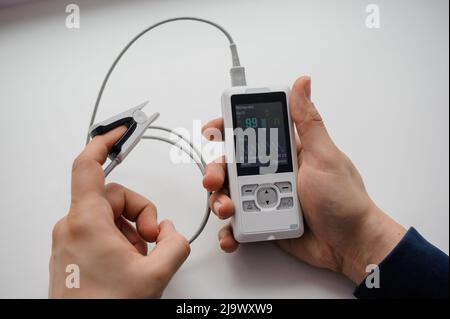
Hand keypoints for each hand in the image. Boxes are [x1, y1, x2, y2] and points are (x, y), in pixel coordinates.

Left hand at [49, 127, 189, 297]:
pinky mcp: (74, 250)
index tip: (120, 130)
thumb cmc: (104, 308)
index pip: (88, 165)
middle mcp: (73, 226)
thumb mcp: (154, 275)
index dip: (105, 142)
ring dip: (132, 229)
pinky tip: (130, 262)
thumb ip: (175, 244)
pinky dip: (121, 239)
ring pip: (110, 214)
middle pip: (113, 195)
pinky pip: (101, 231)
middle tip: (153, 236)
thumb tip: (172, 233)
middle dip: (140, 211)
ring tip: (141, 257)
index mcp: (87, 221)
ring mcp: (72, 238)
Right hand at [201, 76, 405, 283]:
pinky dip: (229, 230)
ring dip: (220, 201)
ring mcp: (265, 198)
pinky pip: (238, 224)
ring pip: (229, 194)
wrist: (351, 245)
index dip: (226, 131)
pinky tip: (231, 235)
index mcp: (284, 153)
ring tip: (228, 210)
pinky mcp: (263, 222)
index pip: (248, 134)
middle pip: (230, 165)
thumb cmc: (344, 200)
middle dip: (216, 170)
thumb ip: (307, 122)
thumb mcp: (324, 156)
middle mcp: (271, 173)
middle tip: (215, 179)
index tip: (213, 133)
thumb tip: (303, 83)